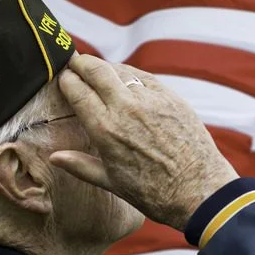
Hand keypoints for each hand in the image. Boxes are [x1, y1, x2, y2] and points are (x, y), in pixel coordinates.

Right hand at [48, 54, 238, 230]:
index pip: (76, 89)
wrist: (200, 191)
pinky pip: (146, 77)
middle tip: (75, 62)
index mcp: (105, 128)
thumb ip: (80, 165)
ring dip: (107, 68)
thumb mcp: (112, 182)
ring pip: (121, 70)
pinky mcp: (172, 98)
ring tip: (99, 71)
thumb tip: (54, 157)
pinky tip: (127, 79)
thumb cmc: (154, 193)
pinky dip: (132, 75)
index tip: (62, 77)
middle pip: (96, 69)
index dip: (66, 80)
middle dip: (81, 63)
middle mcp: (126, 108)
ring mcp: (151, 100)